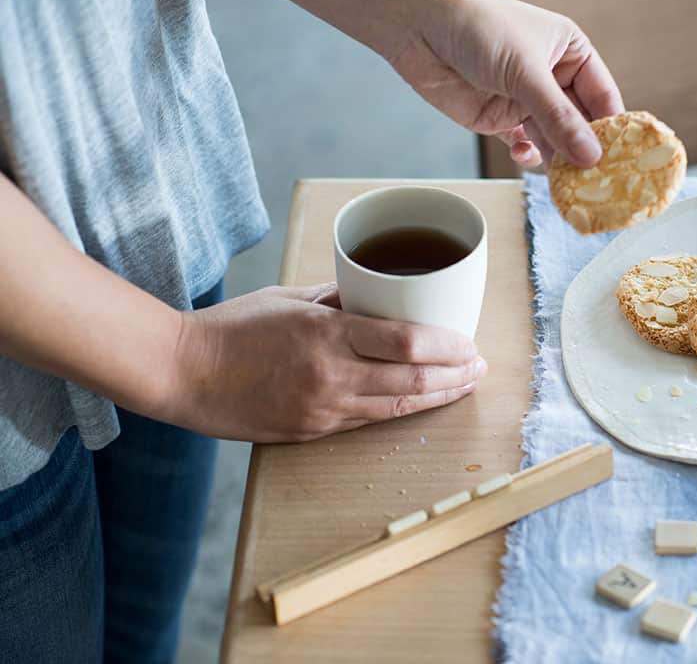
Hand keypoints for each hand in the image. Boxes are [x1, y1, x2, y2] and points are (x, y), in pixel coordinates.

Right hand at [165, 283, 484, 441]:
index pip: (407, 342)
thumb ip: (341, 299)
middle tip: (480, 367)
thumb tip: (382, 298)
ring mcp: (322, 410)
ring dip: (437, 397)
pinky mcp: (311, 432)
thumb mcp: (292, 297)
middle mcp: (331, 375)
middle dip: (455, 376)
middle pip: (412, 380)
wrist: (182, 373)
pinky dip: (399, 410)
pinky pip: (366, 421)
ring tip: (464, 385)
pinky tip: (419, 400)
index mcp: (327, 333)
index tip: (470, 343)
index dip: (448, 347)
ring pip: (396, 407)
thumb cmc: (234, 327)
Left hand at [388, 0, 623, 168]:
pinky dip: (529, 157)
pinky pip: (525, 146)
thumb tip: (591, 157)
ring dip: (559, 161)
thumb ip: (558, 117)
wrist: (416, 25)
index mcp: (571, 53)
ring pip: (554, 140)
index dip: (614, 130)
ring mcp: (525, 101)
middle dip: (586, 152)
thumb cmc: (477, 28)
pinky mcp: (498, 120)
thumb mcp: (525, 71)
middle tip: (598, 183)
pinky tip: (527, 158)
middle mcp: (552, 78)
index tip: (625, 161)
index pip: (604, 97)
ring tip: (569, 183)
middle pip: (581, 124)